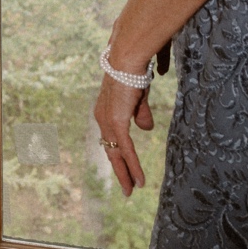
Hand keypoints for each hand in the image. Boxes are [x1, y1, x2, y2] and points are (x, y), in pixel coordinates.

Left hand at [94, 72, 154, 198]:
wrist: (128, 59)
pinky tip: (139, 181)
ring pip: (117, 154)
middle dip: (120, 171)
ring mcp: (107, 122)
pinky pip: (126, 150)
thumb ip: (139, 114)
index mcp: (105, 111)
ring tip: (132, 190)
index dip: (119, 156)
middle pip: (111, 151)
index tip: (125, 171)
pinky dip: (133, 167)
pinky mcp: (116, 123)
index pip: (111, 140)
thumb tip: (145, 130)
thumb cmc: (133, 73)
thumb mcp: (138, 97)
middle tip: (127, 189)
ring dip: (126, 174)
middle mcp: (102, 118)